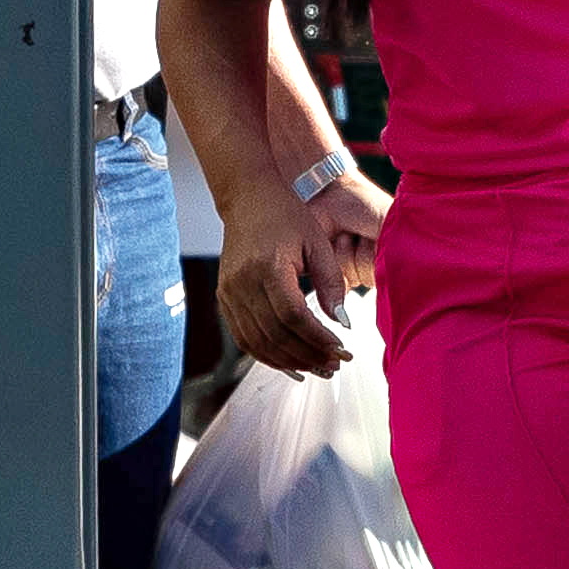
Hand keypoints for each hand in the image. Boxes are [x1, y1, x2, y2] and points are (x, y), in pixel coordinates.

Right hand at [215, 163, 386, 379]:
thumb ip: (331, 282)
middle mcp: (243, 283)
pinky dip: (266, 355)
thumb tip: (343, 323)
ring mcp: (229, 293)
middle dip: (307, 355)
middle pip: (275, 334)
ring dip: (288, 362)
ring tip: (316, 368)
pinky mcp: (225, 299)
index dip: (317, 338)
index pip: (293, 316)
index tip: (340, 349)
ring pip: (258, 342)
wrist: (248, 199)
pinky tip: (289, 362)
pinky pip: (244, 338)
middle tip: (334, 366)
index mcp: (268, 266)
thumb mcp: (317, 243)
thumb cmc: (286, 215)